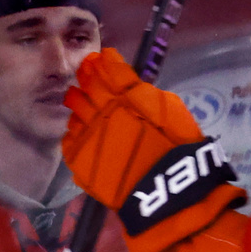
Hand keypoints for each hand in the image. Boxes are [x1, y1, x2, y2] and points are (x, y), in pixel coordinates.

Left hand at [64, 48, 245, 251]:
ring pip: (75, 111)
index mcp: (130, 96)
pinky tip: (79, 130)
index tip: (99, 58)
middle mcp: (104, 110)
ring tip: (77, 99)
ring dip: (76, 102)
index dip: (104, 63)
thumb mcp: (174, 114)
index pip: (111, 71)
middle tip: (84, 73)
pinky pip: (70, 139)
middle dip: (86, 77)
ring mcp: (89, 135)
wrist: (167, 194)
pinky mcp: (81, 159)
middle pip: (88, 87)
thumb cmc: (180, 151)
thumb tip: (129, 85)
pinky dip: (73, 131)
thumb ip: (147, 96)